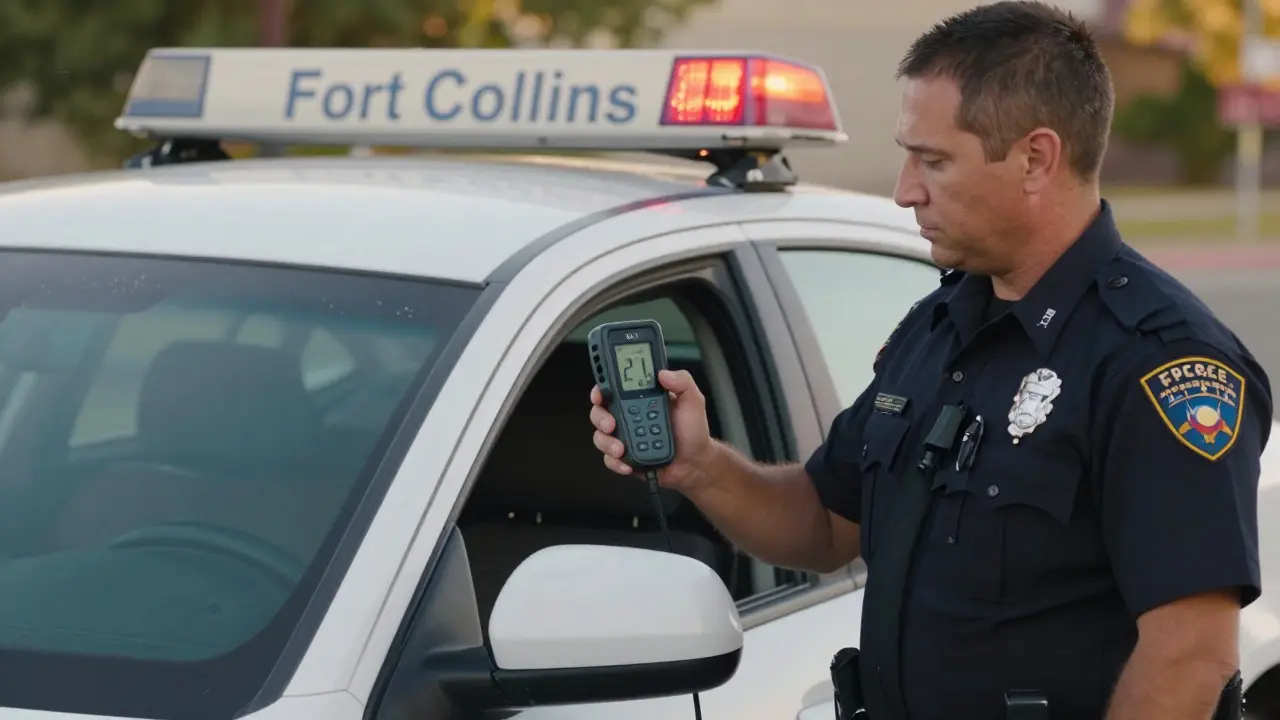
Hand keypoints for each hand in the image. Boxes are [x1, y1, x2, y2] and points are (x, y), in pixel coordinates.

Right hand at [590, 369, 714, 491]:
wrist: (695, 462)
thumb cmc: (693, 431)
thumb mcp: (693, 401)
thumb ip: (683, 382)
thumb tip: (664, 373)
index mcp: (641, 399)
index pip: (614, 388)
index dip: (602, 388)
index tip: (601, 393)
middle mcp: (629, 417)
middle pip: (599, 412)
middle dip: (600, 418)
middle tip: (611, 424)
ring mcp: (625, 437)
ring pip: (600, 436)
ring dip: (606, 442)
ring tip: (620, 449)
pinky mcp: (625, 457)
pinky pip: (609, 459)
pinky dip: (614, 462)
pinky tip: (626, 464)